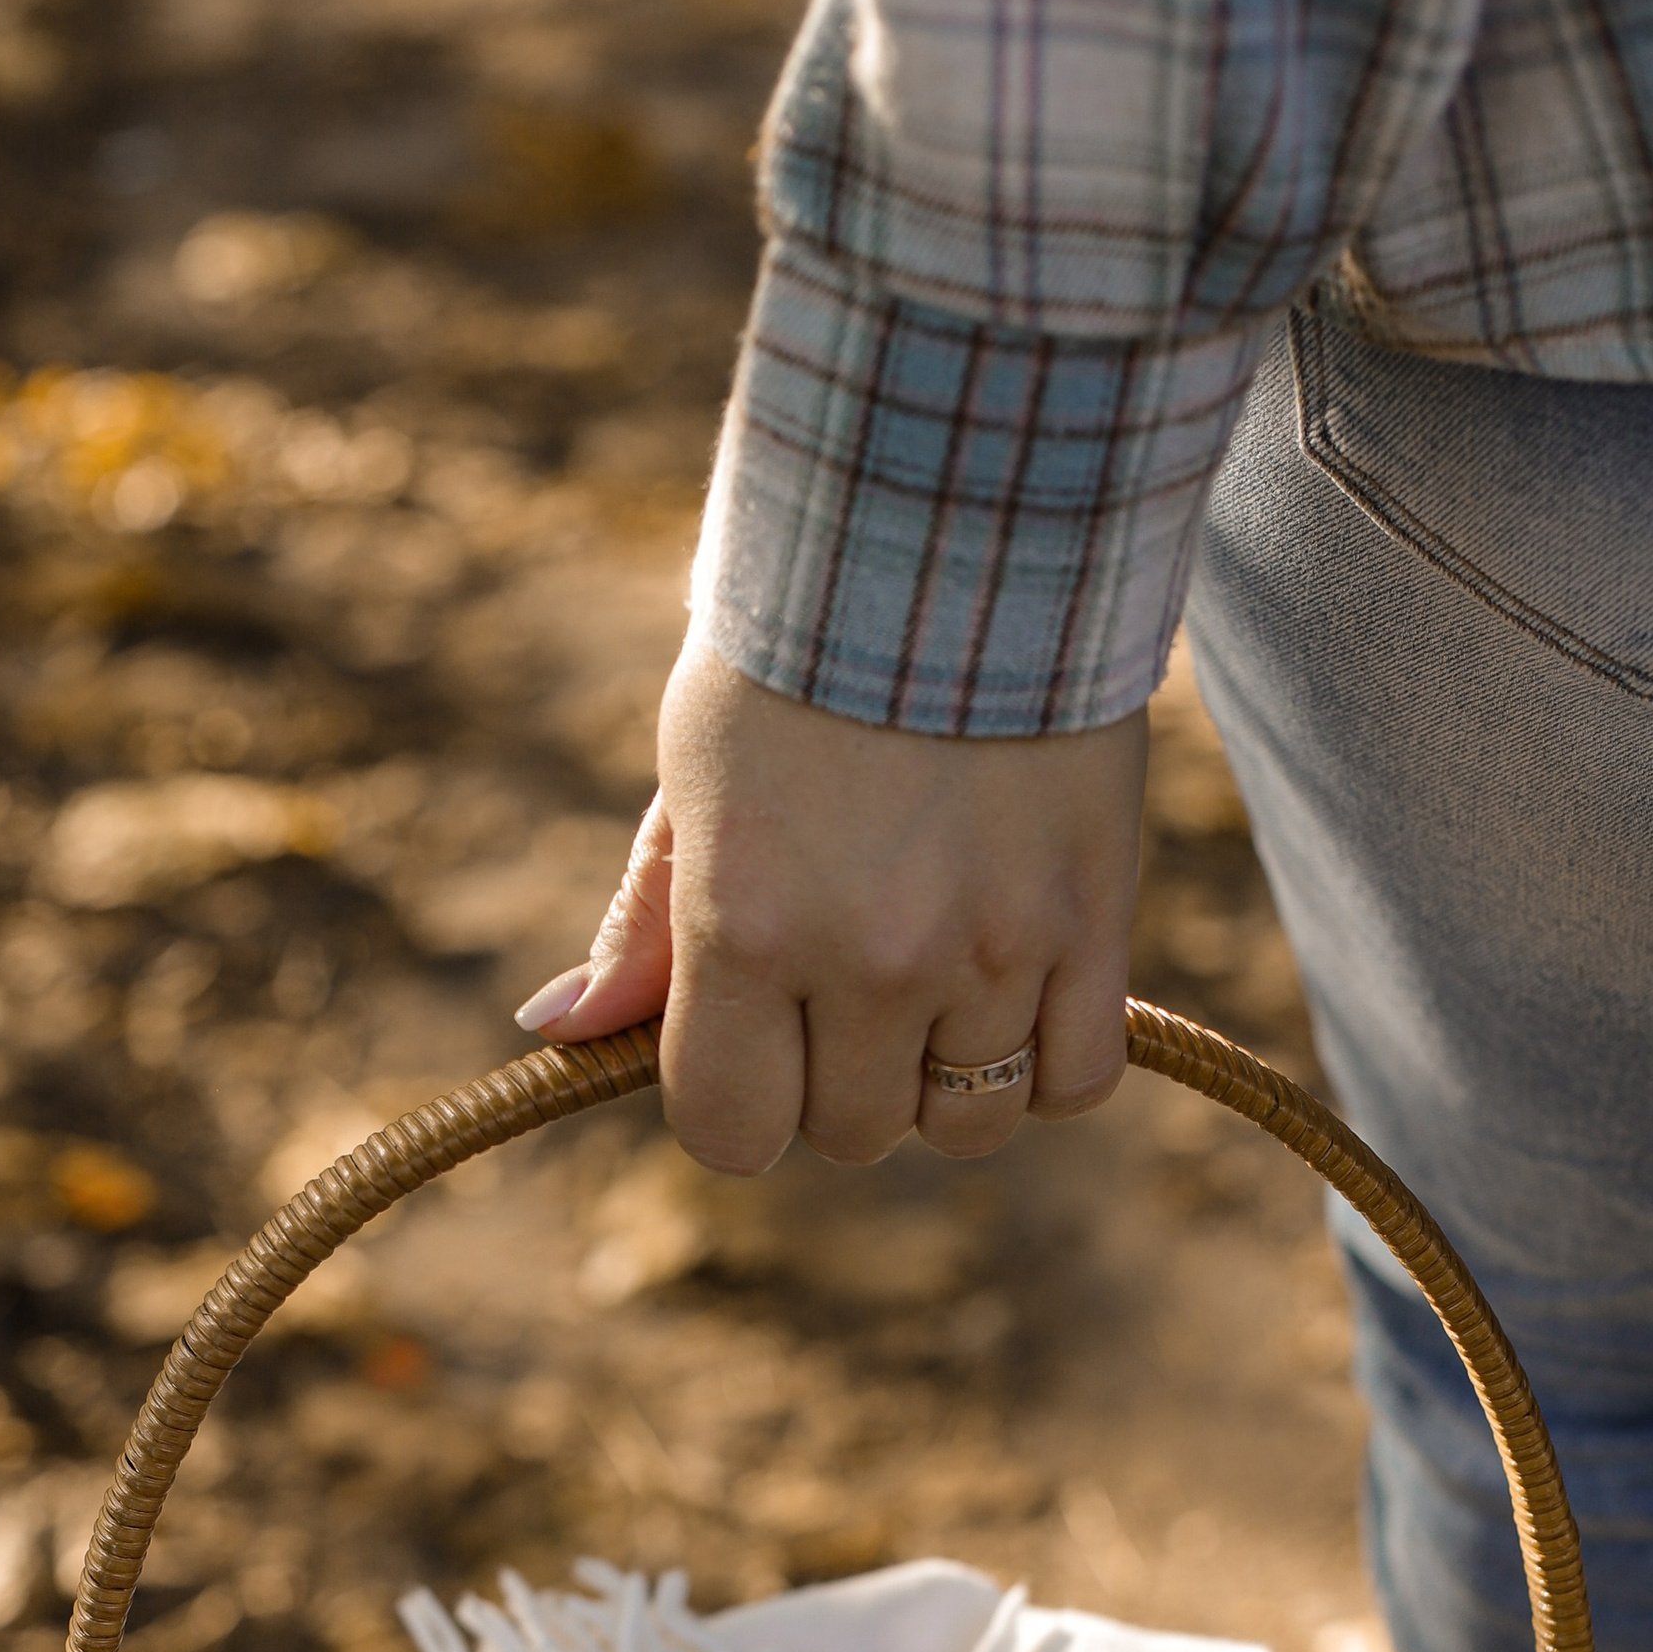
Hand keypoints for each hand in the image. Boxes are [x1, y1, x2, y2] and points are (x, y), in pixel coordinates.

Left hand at [516, 641, 1148, 1175]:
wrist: (961, 518)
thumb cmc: (800, 649)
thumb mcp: (694, 774)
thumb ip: (644, 921)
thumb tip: (558, 1032)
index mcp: (746, 925)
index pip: (729, 1129)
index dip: (736, 1104)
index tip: (753, 1050)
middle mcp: (870, 958)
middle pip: (851, 1133)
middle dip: (838, 1079)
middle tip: (850, 981)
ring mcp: (992, 948)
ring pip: (968, 1122)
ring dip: (945, 1079)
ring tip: (941, 989)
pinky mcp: (1093, 922)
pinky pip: (1076, 1082)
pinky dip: (1047, 1066)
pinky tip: (1022, 997)